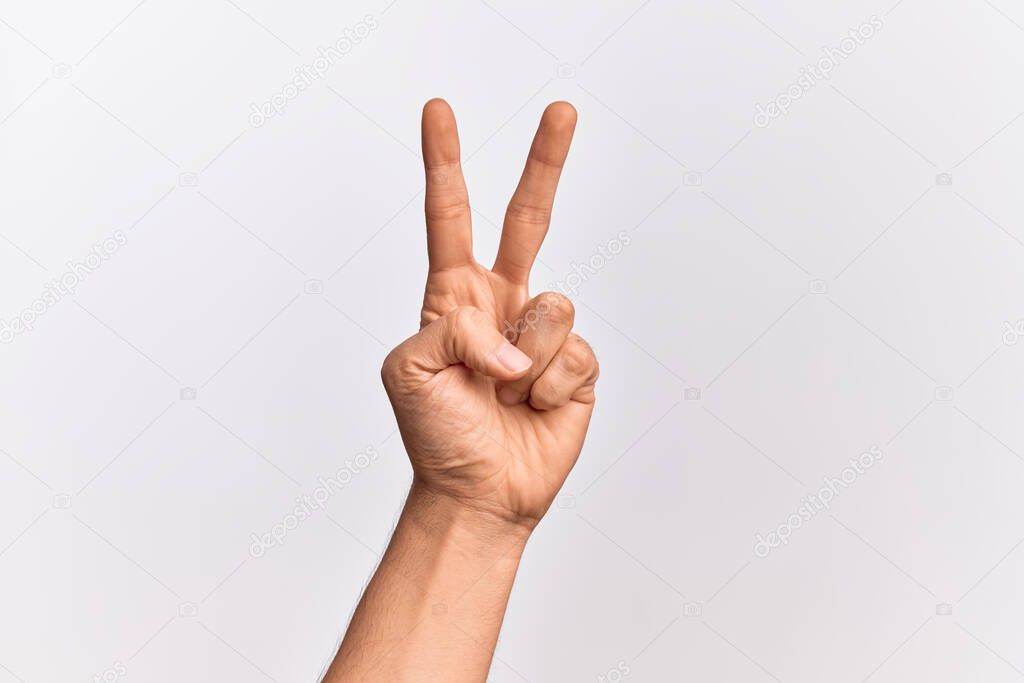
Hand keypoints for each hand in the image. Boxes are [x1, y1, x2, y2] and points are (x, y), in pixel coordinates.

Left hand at [381, 99, 598, 529]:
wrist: (479, 495)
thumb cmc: (437, 436)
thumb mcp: (409, 372)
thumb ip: (453, 330)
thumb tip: (514, 337)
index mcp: (454, 297)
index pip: (449, 216)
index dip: (443, 163)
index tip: (438, 111)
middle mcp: (501, 305)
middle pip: (528, 218)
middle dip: (545, 162)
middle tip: (561, 108)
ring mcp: (541, 334)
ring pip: (554, 304)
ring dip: (527, 359)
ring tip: (507, 392)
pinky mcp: (577, 367)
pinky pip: (577, 353)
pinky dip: (552, 388)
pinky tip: (534, 408)